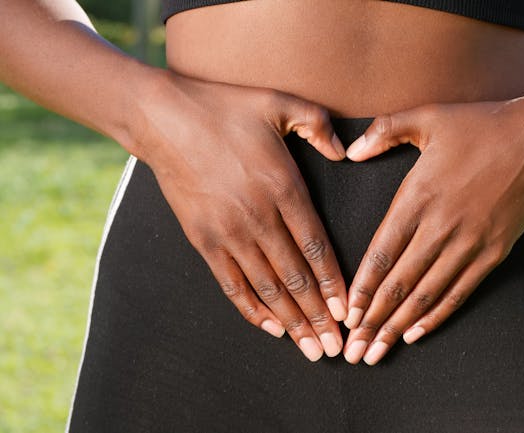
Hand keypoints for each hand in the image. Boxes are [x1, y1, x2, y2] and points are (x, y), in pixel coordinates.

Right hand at [127, 71, 347, 360]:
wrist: (162, 118)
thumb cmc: (225, 108)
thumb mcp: (280, 103)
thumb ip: (318, 126)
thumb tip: (345, 152)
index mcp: (283, 187)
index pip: (316, 247)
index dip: (334, 283)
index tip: (348, 311)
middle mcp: (258, 217)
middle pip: (296, 278)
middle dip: (319, 316)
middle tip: (337, 347)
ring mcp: (228, 232)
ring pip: (267, 288)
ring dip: (291, 322)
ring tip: (311, 348)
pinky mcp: (202, 240)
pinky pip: (232, 284)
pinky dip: (252, 309)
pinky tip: (271, 328)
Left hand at [341, 97, 523, 364]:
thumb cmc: (478, 125)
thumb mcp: (426, 116)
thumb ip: (383, 132)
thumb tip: (350, 152)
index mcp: (418, 195)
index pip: (382, 251)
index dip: (362, 287)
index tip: (346, 315)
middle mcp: (440, 225)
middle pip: (399, 282)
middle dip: (373, 320)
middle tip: (353, 350)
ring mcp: (469, 242)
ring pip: (427, 293)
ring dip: (399, 325)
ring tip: (377, 352)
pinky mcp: (493, 251)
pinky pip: (460, 290)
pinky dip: (437, 314)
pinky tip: (416, 333)